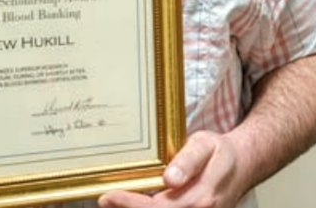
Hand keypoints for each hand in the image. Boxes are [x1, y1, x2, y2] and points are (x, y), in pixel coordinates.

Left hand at [99, 131, 247, 207]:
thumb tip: (169, 178)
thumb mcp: (205, 144)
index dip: (131, 204)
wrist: (243, 165)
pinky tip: (134, 202)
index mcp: (201, 198)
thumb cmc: (220, 153)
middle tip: (104, 199)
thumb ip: (188, 160)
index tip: (109, 195)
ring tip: (114, 201)